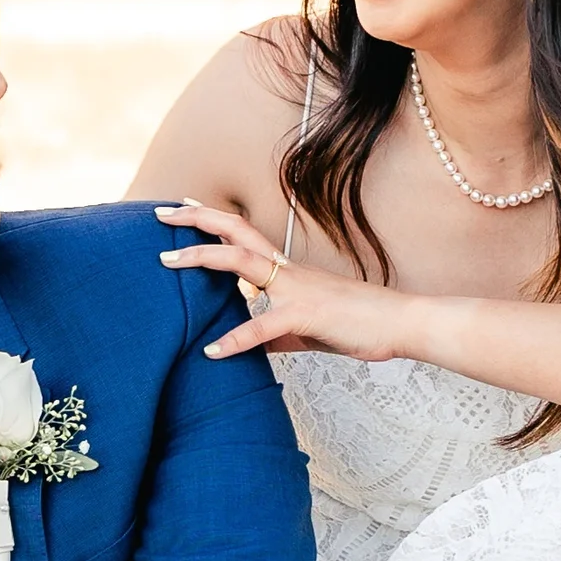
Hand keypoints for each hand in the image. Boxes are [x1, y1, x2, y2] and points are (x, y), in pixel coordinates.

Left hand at [155, 201, 413, 363]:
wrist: (401, 323)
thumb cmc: (359, 323)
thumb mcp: (307, 327)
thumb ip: (273, 332)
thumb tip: (246, 344)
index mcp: (287, 270)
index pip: (242, 234)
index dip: (211, 219)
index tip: (181, 208)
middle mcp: (287, 271)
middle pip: (235, 232)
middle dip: (195, 220)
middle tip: (159, 215)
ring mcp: (295, 290)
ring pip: (241, 263)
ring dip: (201, 260)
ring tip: (165, 262)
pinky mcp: (305, 316)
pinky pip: (263, 327)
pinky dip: (235, 340)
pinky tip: (212, 352)